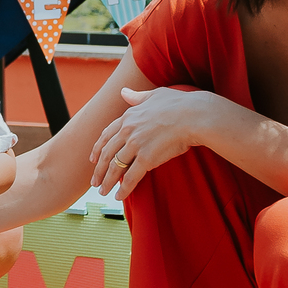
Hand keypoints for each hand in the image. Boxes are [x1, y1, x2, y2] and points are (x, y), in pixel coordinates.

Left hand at [89, 87, 203, 199]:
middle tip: (94, 181)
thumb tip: (124, 91)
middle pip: (107, 153)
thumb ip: (137, 97)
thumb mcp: (154, 95)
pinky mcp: (146, 159)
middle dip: (98, 169)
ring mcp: (135, 145)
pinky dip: (123, 189)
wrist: (194, 116)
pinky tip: (118, 196)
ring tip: (102, 191)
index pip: (106, 135)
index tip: (93, 159)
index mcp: (128, 116)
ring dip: (107, 181)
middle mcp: (128, 131)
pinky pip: (130, 177)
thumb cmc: (179, 104)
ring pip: (115, 167)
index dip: (98, 149)